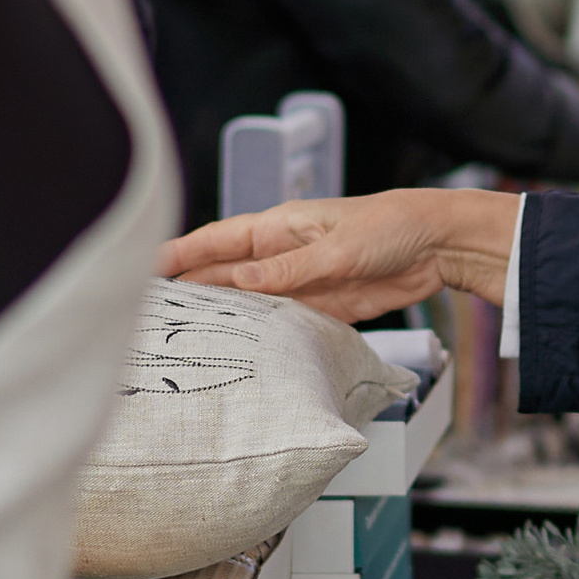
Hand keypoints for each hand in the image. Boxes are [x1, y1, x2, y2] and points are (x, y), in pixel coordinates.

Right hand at [161, 187, 518, 315]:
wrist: (437, 245)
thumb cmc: (391, 225)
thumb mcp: (338, 248)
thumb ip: (290, 269)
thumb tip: (241, 281)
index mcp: (278, 227)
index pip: (215, 241)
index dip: (178, 255)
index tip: (141, 269)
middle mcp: (280, 255)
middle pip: (222, 276)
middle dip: (188, 293)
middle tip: (148, 318)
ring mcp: (297, 282)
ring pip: (246, 303)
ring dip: (220, 320)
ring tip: (182, 343)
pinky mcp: (319, 305)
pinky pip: (279, 322)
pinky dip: (258, 336)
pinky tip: (237, 353)